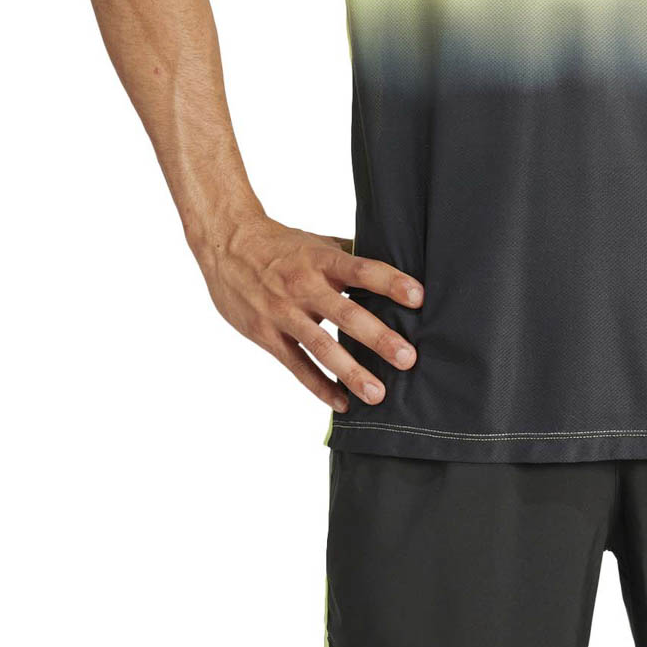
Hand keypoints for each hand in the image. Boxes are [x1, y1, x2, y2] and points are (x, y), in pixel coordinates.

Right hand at [195, 212, 423, 411]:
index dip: (391, 282)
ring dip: (351, 372)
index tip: (419, 297)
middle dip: (379, 338)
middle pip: (347, 314)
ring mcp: (284, 313)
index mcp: (321, 260)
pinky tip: (341, 403)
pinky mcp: (267, 335)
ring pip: (321, 347)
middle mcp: (305, 286)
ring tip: (378, 394)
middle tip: (408, 358)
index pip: (363, 269)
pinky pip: (296, 366)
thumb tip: (392, 267)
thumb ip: (350, 257)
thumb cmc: (280, 245)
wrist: (227, 245)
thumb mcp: (316, 243)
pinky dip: (319, 387)